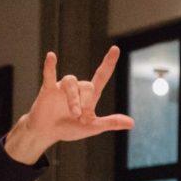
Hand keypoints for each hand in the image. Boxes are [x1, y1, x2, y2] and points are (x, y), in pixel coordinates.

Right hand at [5, 46, 133, 163]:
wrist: (48, 132)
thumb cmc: (71, 128)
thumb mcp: (93, 127)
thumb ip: (111, 123)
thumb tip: (132, 123)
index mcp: (90, 96)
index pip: (101, 76)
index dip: (108, 63)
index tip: (115, 48)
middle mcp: (77, 88)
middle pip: (87, 85)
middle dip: (85, 103)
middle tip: (80, 118)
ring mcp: (62, 87)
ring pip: (71, 82)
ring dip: (73, 99)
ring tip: (74, 114)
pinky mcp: (48, 89)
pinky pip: (49, 74)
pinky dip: (50, 66)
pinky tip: (51, 56)